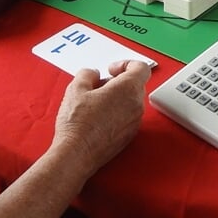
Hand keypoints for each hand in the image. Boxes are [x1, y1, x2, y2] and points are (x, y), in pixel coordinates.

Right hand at [48, 61, 149, 177]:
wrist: (77, 154)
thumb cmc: (78, 123)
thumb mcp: (76, 88)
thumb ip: (88, 74)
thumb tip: (93, 75)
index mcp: (128, 89)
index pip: (141, 68)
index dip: (125, 64)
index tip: (111, 70)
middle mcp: (136, 106)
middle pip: (135, 85)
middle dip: (118, 81)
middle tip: (98, 86)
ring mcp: (134, 123)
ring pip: (131, 102)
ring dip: (116, 98)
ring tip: (94, 103)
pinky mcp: (128, 137)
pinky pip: (127, 117)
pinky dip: (116, 113)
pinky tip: (97, 118)